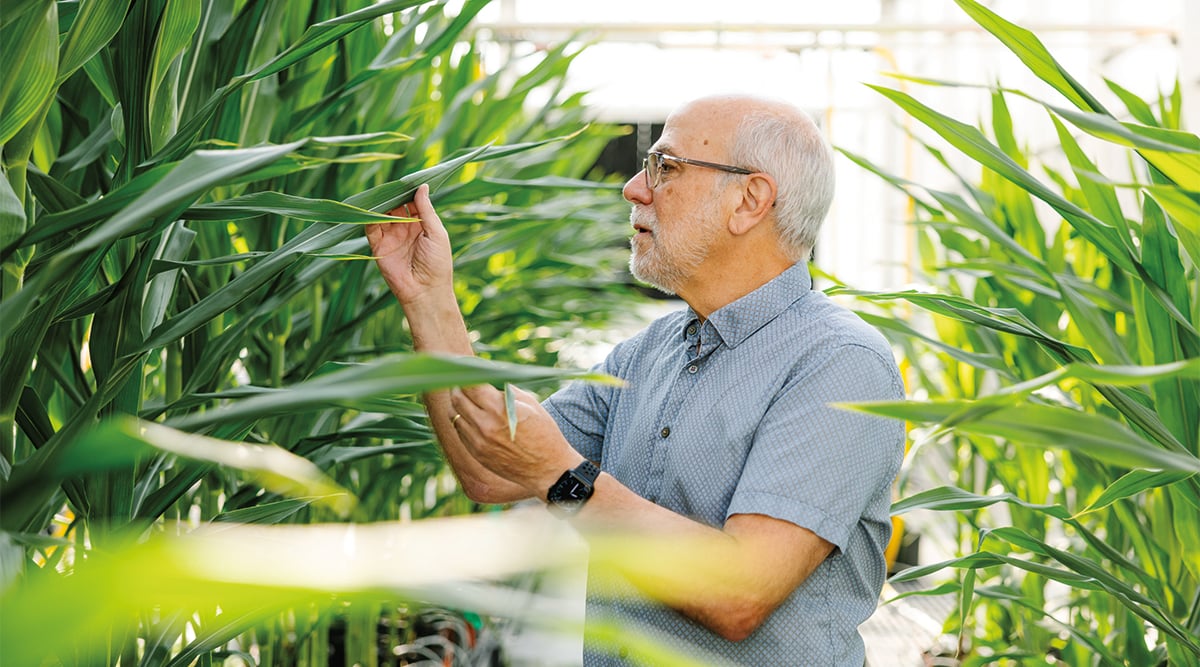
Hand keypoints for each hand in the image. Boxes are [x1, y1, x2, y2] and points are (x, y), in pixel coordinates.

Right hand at [365, 183, 452, 305]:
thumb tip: (423, 186)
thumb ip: (427, 210)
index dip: (408, 190)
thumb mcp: (436, 233)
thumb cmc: (437, 263)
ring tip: (377, 192)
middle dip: (392, 194)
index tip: (406, 178)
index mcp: (422, 224)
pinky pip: (370, 228)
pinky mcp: (378, 246)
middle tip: (389, 183)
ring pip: (381, 214)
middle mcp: (405, 228)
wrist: (425, 292)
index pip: (412, 201)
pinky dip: (367, 217)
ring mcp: (391, 236)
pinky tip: (369, 208)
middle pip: (395, 205)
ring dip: (379, 204)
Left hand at [448, 385, 582, 498]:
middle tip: (464, 381)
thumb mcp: (529, 403)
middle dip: (459, 386)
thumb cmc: (544, 432)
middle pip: (457, 398)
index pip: (470, 384)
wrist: (548, 469)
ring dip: (458, 403)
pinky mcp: (476, 453)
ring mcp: (478, 442)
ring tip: (467, 398)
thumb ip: (505, 389)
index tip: (464, 365)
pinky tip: (473, 417)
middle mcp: (484, 425)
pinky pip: (460, 431)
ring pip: (455, 414)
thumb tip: (488, 375)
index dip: (465, 372)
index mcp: (499, 409)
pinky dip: (462, 420)